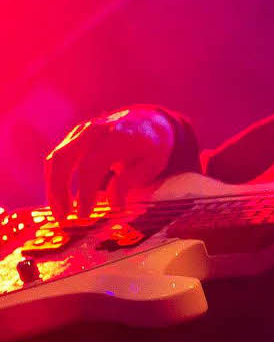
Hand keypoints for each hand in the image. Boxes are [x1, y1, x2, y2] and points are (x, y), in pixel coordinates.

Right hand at [44, 107, 175, 219]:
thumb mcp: (152, 164)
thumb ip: (130, 180)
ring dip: (53, 189)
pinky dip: (55, 181)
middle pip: (64, 159)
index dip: (85, 192)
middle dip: (59, 191)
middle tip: (65, 219)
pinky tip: (61, 201)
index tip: (83, 215)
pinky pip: (57, 159)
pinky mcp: (73, 137)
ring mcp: (81, 131)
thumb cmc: (150, 148)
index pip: (92, 165)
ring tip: (62, 215)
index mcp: (117, 136)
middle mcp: (95, 130)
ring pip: (56, 159)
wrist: (147, 122)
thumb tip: (114, 204)